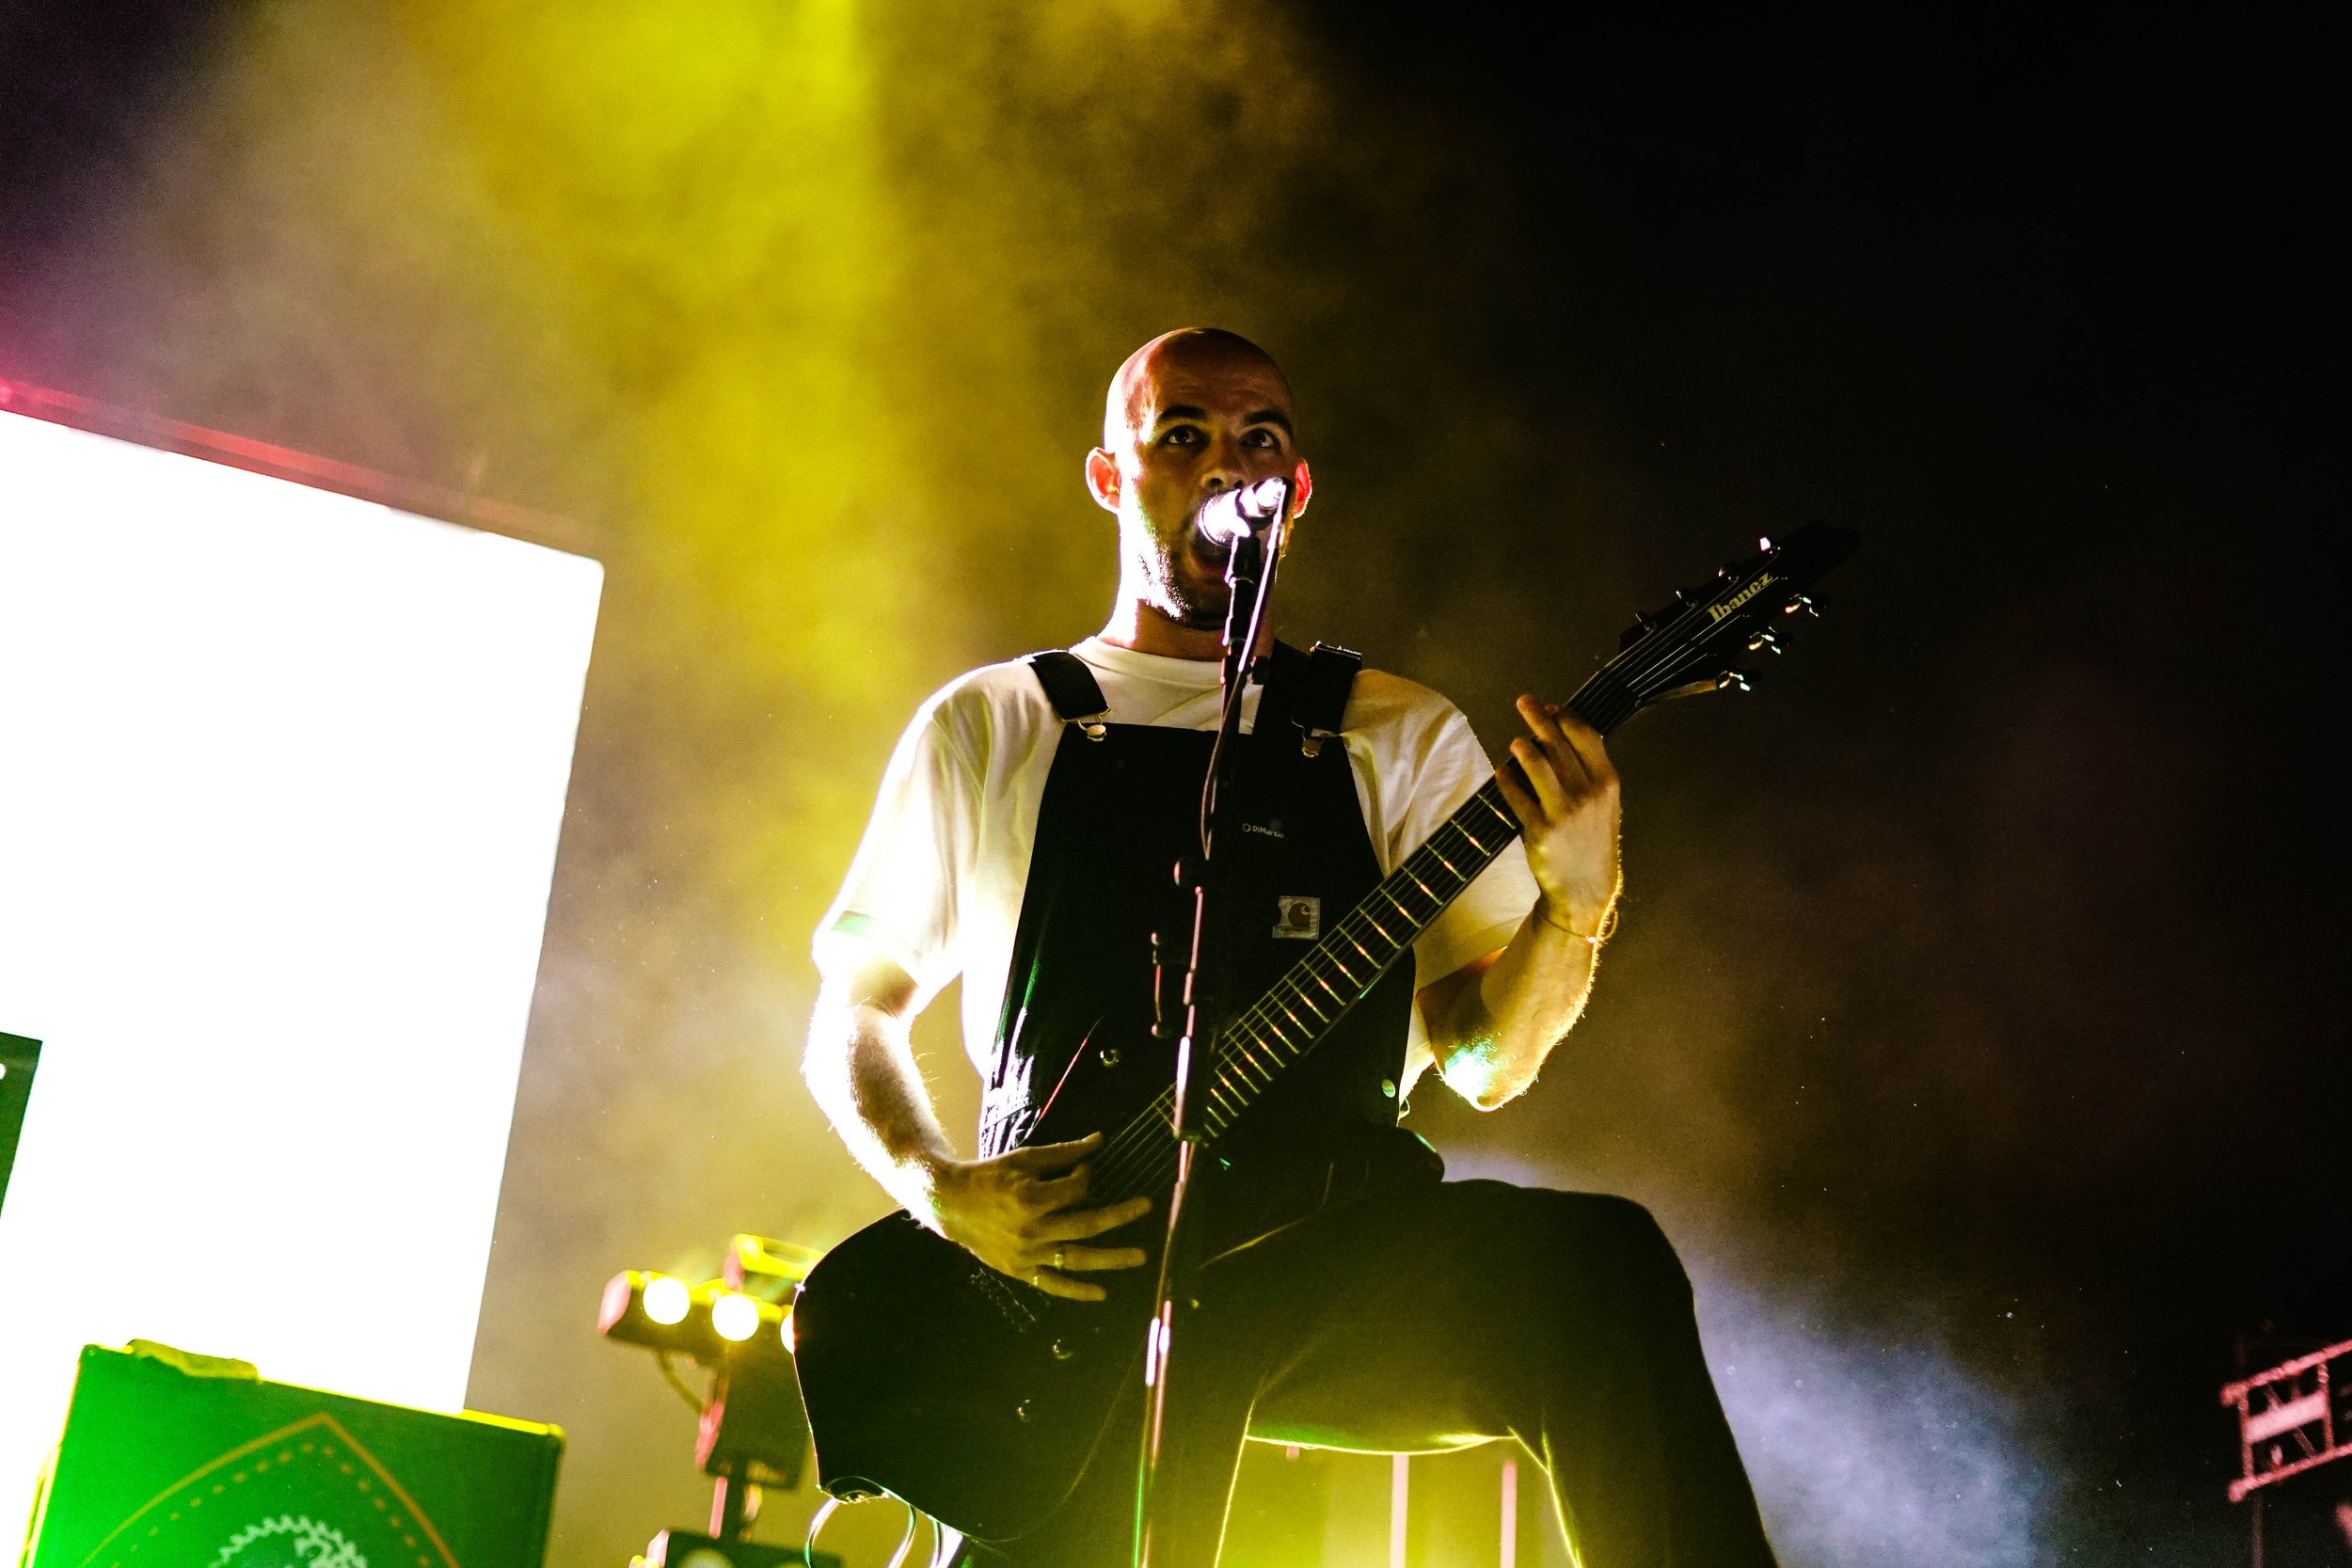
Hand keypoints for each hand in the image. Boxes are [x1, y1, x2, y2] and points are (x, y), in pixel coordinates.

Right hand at [918, 1132, 1152, 1301]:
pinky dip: (1077, 1291)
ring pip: (1076, 1259)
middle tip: (1146, 1206)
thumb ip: (1064, 1154)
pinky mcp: (1020, 1270)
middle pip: (1086, 1225)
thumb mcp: (1025, 1159)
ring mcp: (1027, 1254)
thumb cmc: (990, 1176)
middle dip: (1119, 1215)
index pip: (1076, 1190)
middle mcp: (1031, 1229)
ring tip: (1140, 1257)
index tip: (1086, 1168)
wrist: (952, 1205)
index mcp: (1030, 1197)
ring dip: (1111, 1259)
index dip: (1086, 1176)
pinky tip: (1101, 1293)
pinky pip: (1053, 1284)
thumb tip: (1100, 1141)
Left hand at [1496, 695, 1621, 934]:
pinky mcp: (1539, 830)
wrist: (1585, 887)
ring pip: (1536, 766)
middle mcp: (1588, 794)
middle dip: (1538, 719)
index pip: (1586, 736)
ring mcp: (1563, 812)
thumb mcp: (1605, 803)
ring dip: (1522, 748)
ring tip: (1515, 742)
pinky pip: (1516, 796)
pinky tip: (1502, 772)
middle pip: (1558, 745)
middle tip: (1523, 702)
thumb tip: (1559, 731)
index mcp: (1607, 783)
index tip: (1551, 708)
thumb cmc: (1592, 839)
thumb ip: (1589, 769)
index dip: (1565, 717)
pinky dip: (1506, 779)